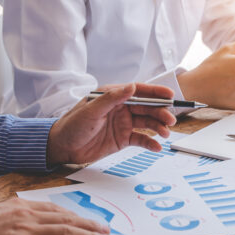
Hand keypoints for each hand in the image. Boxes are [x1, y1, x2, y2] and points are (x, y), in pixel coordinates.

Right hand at [0, 198, 111, 234]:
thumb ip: (16, 212)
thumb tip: (29, 213)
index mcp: (22, 206)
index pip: (57, 209)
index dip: (77, 216)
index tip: (89, 221)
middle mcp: (28, 215)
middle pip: (67, 219)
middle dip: (90, 225)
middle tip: (106, 231)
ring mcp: (27, 231)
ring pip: (67, 232)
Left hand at [46, 83, 176, 165]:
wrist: (63, 147)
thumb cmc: (73, 125)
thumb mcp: (91, 110)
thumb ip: (112, 98)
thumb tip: (131, 86)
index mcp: (114, 96)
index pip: (139, 91)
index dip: (156, 92)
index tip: (170, 95)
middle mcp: (121, 108)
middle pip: (147, 108)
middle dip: (161, 113)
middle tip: (170, 120)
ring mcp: (124, 124)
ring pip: (147, 123)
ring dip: (159, 127)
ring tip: (165, 134)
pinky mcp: (123, 139)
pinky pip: (141, 139)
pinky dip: (150, 143)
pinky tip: (157, 147)